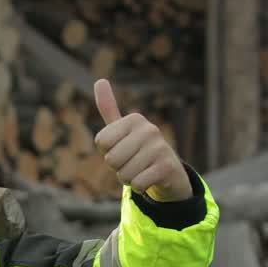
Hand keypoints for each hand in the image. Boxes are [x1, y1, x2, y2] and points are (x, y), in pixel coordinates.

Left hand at [94, 79, 191, 201]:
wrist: (168, 173)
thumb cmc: (138, 151)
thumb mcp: (122, 130)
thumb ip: (109, 108)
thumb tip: (99, 80)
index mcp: (135, 119)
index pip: (101, 143)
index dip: (108, 152)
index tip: (123, 149)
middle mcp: (149, 129)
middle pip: (111, 160)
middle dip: (118, 167)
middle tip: (133, 162)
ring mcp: (160, 147)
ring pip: (123, 174)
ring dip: (129, 178)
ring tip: (141, 170)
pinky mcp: (167, 167)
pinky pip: (136, 184)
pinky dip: (139, 187)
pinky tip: (150, 179)